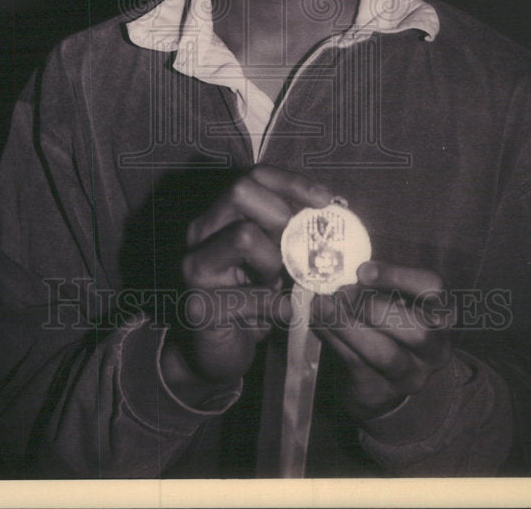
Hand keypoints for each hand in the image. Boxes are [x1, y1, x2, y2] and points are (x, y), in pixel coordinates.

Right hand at [161, 165, 331, 404]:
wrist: (220, 353)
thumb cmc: (255, 298)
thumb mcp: (277, 258)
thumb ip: (294, 233)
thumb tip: (336, 211)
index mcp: (221, 214)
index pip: (254, 176)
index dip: (292, 183)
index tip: (326, 201)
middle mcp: (200, 231)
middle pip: (240, 191)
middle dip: (281, 216)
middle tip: (299, 248)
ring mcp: (194, 266)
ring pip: (243, 235)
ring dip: (275, 263)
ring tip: (281, 284)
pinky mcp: (198, 304)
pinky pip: (250, 295)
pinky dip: (277, 305)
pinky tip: (286, 312)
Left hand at [311, 261, 453, 421]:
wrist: (383, 382)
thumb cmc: (387, 324)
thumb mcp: (392, 299)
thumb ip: (376, 284)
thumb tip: (341, 270)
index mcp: (441, 312)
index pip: (434, 288)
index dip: (399, 276)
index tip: (363, 271)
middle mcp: (435, 347)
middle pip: (418, 331)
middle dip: (374, 308)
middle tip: (342, 293)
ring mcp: (410, 375)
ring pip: (384, 353)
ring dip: (347, 325)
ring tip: (322, 305)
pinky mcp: (380, 391)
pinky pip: (356, 364)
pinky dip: (333, 338)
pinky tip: (319, 321)